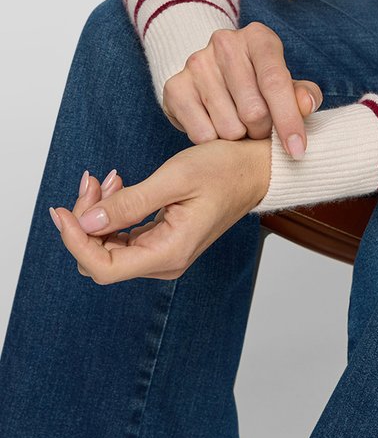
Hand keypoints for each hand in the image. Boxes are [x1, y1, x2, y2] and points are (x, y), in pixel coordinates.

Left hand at [49, 137, 271, 283]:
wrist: (255, 171)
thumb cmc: (226, 170)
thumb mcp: (175, 178)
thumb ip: (131, 202)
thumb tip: (89, 221)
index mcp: (169, 252)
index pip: (103, 267)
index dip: (75, 242)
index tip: (61, 211)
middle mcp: (164, 261)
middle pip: (101, 257)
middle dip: (87, 220)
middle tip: (93, 180)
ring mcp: (163, 253)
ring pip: (108, 246)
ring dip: (98, 213)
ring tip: (107, 178)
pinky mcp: (162, 241)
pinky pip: (123, 237)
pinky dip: (112, 212)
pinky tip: (118, 185)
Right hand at [162, 22, 321, 159]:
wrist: (214, 73)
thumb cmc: (258, 82)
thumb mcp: (285, 84)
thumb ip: (302, 95)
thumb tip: (307, 105)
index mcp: (258, 37)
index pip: (275, 81)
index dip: (289, 120)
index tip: (297, 150)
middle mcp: (225, 43)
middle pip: (253, 110)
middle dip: (263, 132)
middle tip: (261, 130)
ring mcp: (197, 63)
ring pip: (228, 127)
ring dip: (239, 138)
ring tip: (239, 126)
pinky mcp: (175, 86)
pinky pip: (202, 134)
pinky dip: (214, 142)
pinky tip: (217, 127)